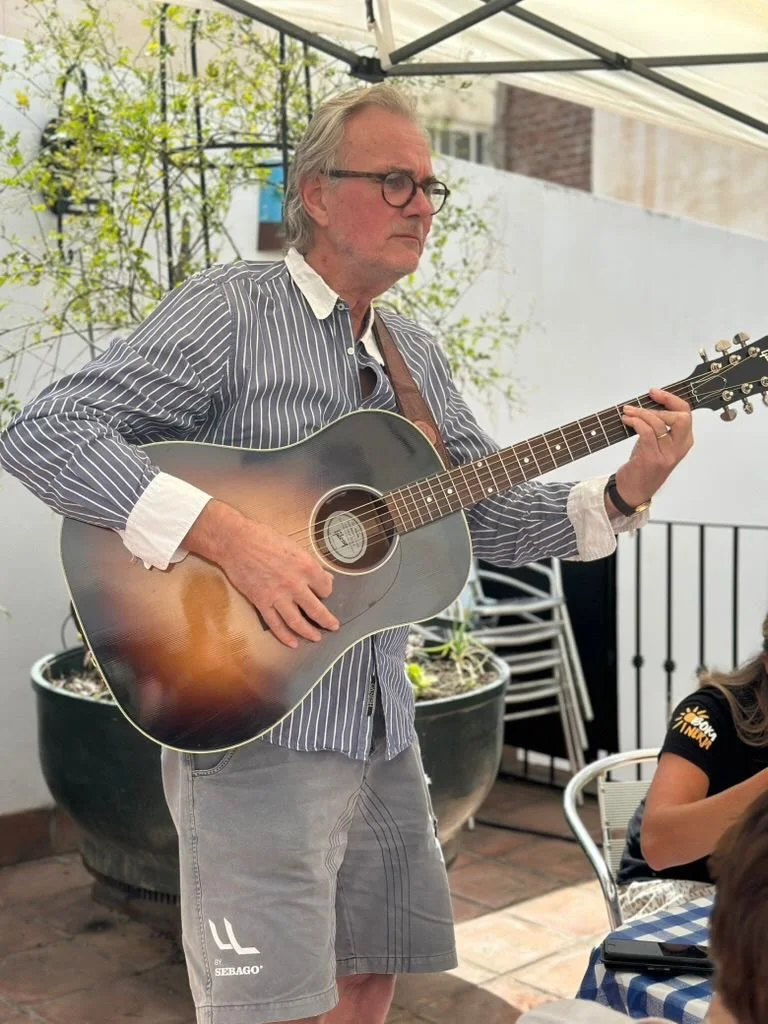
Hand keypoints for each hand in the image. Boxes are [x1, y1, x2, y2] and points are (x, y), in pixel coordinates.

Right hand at [185, 500, 338, 647]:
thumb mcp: (295, 547)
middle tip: (333, 626)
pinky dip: (285, 636)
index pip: (325, 588)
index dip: (326, 591)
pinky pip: (275, 624)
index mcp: (306, 567)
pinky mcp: (261, 602)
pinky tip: (293, 643)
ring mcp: (277, 596)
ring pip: (297, 621)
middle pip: (316, 609)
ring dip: (309, 632)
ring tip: (317, 638)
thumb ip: (310, 565)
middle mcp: (295, 584)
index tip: (324, 593)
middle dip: (327, 620)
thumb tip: (325, 577)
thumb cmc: (265, 538)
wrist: (237, 542)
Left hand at [612, 387, 692, 508]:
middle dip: (662, 404)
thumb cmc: (644, 466)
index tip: (655, 393)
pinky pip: (646, 432)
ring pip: (659, 423)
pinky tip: (627, 420)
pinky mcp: (651, 459)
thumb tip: (648, 403)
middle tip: (644, 401)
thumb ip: (660, 427)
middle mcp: (678, 449)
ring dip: (641, 413)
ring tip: (628, 412)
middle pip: (681, 417)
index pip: (686, 414)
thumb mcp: (657, 445)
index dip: (671, 399)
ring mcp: (666, 455)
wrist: (633, 492)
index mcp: (684, 443)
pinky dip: (635, 422)